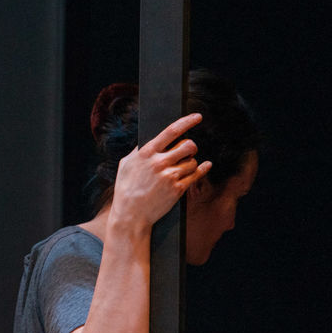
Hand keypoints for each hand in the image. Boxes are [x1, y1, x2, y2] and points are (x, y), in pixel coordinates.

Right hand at [109, 112, 211, 234]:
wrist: (130, 215)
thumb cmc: (125, 189)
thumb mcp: (126, 165)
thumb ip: (139, 151)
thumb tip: (151, 140)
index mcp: (146, 153)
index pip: (171, 131)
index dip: (187, 121)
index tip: (198, 117)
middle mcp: (159, 163)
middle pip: (188, 145)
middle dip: (190, 147)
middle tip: (188, 151)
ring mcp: (169, 176)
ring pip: (192, 161)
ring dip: (190, 163)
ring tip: (181, 169)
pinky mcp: (177, 189)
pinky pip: (196, 174)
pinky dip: (202, 170)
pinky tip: (206, 166)